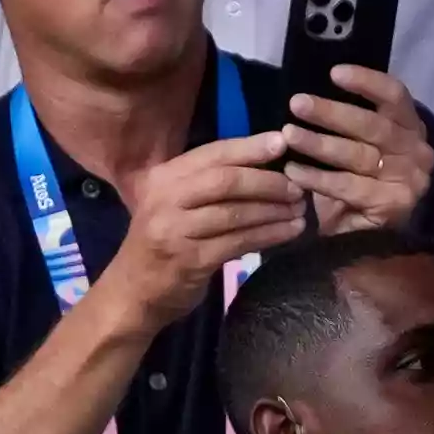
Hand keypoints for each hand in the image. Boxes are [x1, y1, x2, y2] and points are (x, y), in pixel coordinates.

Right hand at [98, 132, 306, 333]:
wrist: (133, 292)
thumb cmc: (165, 240)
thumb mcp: (176, 203)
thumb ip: (209, 182)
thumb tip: (266, 158)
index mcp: (163, 178)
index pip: (212, 154)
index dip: (249, 147)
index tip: (282, 142)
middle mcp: (164, 199)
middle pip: (225, 181)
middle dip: (268, 182)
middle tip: (298, 188)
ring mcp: (174, 230)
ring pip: (235, 213)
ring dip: (274, 211)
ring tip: (300, 210)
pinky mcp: (189, 260)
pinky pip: (238, 242)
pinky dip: (269, 235)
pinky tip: (291, 231)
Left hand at [284, 64, 433, 233]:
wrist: (367, 239)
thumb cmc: (356, 183)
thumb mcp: (358, 146)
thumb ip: (347, 123)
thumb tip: (308, 94)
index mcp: (411, 129)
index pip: (396, 96)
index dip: (367, 82)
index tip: (334, 73)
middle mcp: (418, 151)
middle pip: (374, 125)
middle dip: (333, 113)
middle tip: (297, 103)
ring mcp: (410, 179)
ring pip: (360, 155)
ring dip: (320, 143)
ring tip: (288, 135)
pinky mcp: (394, 204)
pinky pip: (350, 186)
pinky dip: (318, 177)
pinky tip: (293, 171)